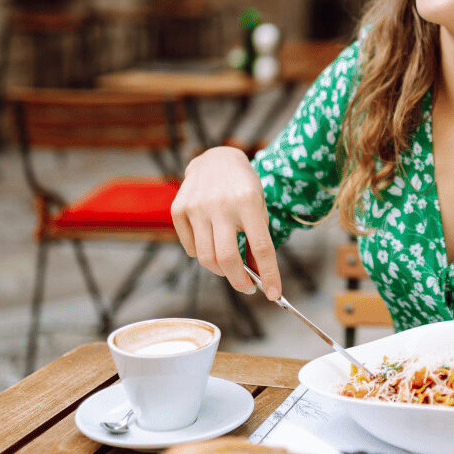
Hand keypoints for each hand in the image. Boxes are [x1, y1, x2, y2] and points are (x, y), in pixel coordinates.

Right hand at [170, 146, 281, 299]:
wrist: (216, 159)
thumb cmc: (243, 187)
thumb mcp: (259, 208)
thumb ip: (258, 240)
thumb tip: (258, 277)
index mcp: (248, 202)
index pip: (261, 248)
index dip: (270, 275)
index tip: (274, 294)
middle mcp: (220, 204)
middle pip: (227, 259)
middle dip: (239, 282)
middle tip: (248, 287)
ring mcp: (196, 207)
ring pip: (206, 258)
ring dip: (221, 270)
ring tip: (230, 266)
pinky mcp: (179, 210)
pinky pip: (190, 248)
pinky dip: (203, 254)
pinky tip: (211, 243)